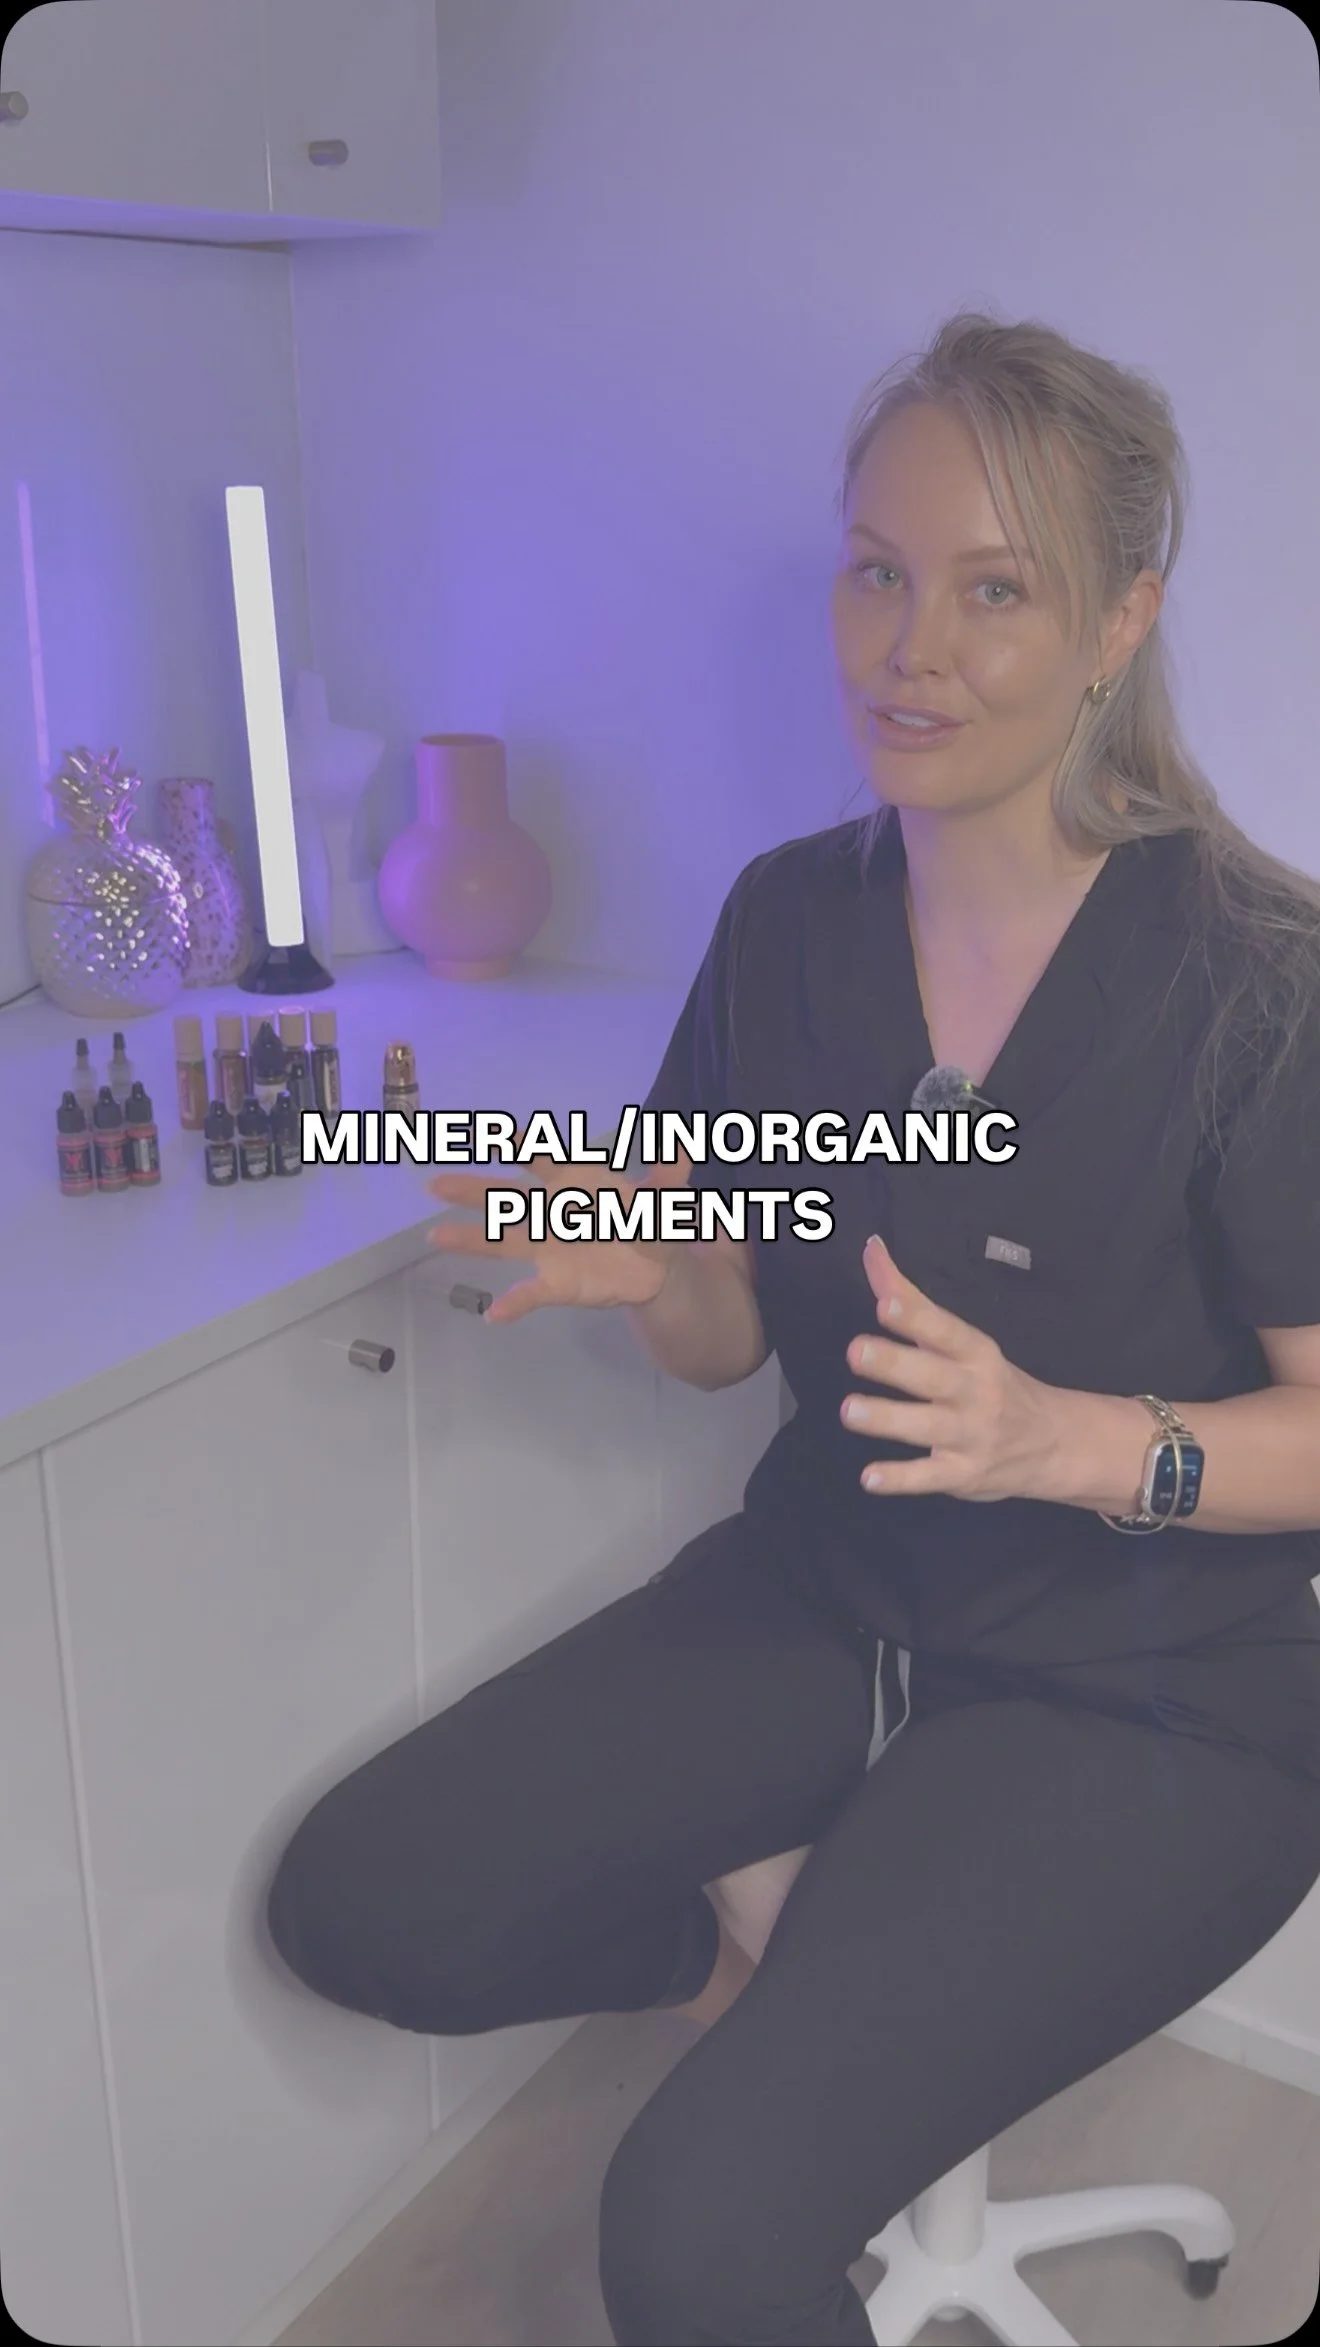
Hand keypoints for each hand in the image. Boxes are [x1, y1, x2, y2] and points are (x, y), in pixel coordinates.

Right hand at [425, 1135, 682, 1325]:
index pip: (543, 1159)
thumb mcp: (664, 1201)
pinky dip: (514, 1302)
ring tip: (437, 1237)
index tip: (499, 1136)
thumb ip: (667, 1178)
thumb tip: (683, 1148)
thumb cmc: (648, 1222)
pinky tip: (494, 1314)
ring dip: (471, 1240)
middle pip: (507, 1199)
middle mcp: (552, 1212)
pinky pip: (530, 1292)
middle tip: (436, 1184)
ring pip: (504, 1242)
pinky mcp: (557, 1281)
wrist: (654, 1268)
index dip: (523, 1147)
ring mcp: (549, 1248)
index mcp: (574, 1182)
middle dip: (472, 1191)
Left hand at [840, 1234, 1065, 1502]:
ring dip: (888, 1419)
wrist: (1055, 1443)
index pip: (945, 1331)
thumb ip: (911, 1300)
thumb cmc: (991, 1382)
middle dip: (895, 1363)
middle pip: (933, 1376)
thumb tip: (871, 1249)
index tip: (884, 1305)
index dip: (916, 1317)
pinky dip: (900, 1479)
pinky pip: (928, 1477)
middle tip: (856, 1351)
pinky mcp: (962, 1474)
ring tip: (850, 1411)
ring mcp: (970, 1435)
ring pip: (926, 1426)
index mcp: (975, 1353)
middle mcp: (975, 1391)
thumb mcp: (961, 1341)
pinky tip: (869, 1477)